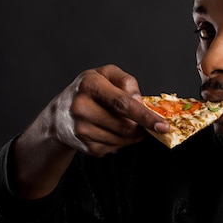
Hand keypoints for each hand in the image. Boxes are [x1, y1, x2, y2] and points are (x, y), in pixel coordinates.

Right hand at [13, 64, 169, 198]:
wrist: (59, 114)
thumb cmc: (89, 90)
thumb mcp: (107, 74)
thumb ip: (127, 82)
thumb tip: (140, 103)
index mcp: (89, 84)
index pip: (122, 103)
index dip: (145, 116)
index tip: (162, 125)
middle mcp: (81, 107)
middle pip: (125, 125)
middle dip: (141, 127)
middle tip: (147, 123)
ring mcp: (80, 129)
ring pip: (122, 138)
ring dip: (133, 135)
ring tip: (129, 124)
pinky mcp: (84, 146)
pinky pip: (114, 148)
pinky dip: (121, 141)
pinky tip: (114, 131)